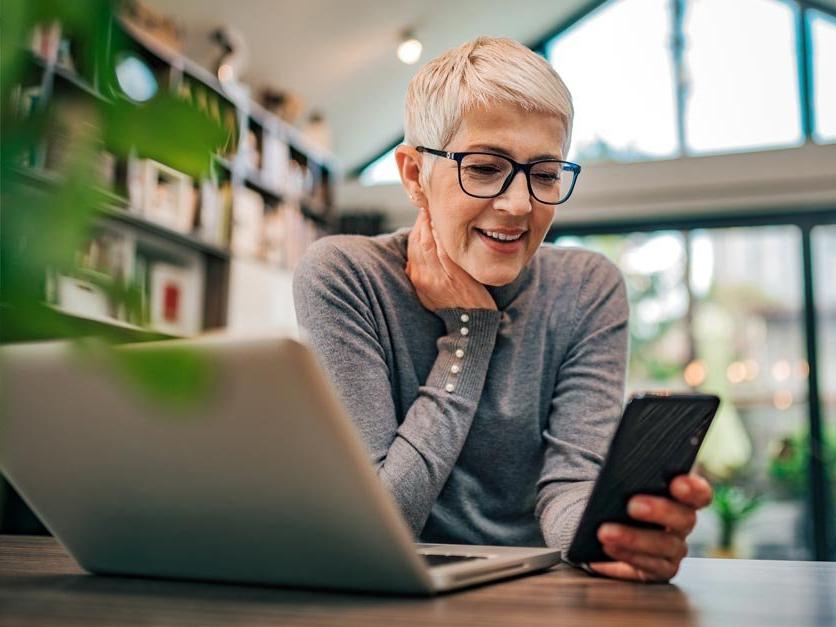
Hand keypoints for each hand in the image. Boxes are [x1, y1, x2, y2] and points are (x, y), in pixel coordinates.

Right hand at [405, 207, 495, 311]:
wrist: (469, 323)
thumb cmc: (454, 304)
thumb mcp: (430, 291)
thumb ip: (425, 271)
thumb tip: (422, 251)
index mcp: (415, 278)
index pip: (412, 244)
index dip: (418, 225)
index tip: (425, 211)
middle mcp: (422, 276)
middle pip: (417, 240)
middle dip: (422, 219)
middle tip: (430, 202)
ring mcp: (436, 277)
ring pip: (428, 242)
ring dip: (431, 223)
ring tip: (437, 208)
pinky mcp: (452, 276)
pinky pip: (444, 251)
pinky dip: (442, 237)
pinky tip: (445, 224)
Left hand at [588, 474, 712, 582]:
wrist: (605, 525)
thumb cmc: (621, 495)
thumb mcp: (626, 482)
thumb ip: (633, 476)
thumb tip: (621, 470)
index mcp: (682, 497)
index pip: (699, 493)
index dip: (693, 489)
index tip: (677, 483)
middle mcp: (683, 523)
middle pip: (684, 519)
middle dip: (659, 511)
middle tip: (632, 505)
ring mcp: (674, 548)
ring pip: (665, 545)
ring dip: (633, 538)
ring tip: (605, 532)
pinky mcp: (659, 568)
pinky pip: (648, 566)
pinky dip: (626, 556)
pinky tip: (607, 548)